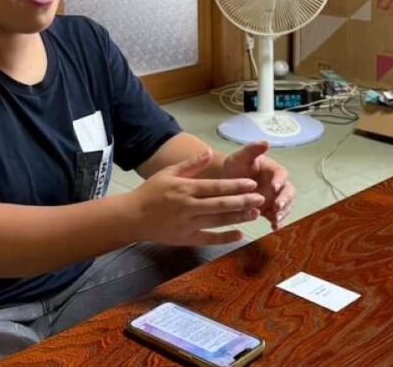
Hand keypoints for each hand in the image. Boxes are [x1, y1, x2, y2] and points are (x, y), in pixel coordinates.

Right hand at [128, 150, 265, 246]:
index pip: (216, 187)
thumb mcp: (168, 173)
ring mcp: (188, 224)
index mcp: (185, 189)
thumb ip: (190, 164)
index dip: (235, 186)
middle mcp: (189, 207)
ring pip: (218, 221)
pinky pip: (209, 239)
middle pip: (221, 204)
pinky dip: (225, 238)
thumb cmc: (151, 192)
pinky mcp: (186, 239)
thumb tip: (209, 153)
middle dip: (243, 201)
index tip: (252, 183)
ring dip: (238, 218)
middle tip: (260, 198)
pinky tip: (240, 234)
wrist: (132, 217)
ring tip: (255, 214)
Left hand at [221, 142, 295, 229]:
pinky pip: (276, 216)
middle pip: (288, 192)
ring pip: (285, 205)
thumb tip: (266, 142)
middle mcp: (277, 184)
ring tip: (276, 219)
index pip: (281, 174)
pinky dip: (277, 222)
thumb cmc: (233, 167)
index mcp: (273, 170)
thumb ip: (252, 149)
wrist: (223, 183)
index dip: (280, 180)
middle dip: (285, 200)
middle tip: (277, 206)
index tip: (275, 186)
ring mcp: (274, 198)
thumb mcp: (240, 157)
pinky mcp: (268, 210)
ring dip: (283, 212)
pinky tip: (274, 227)